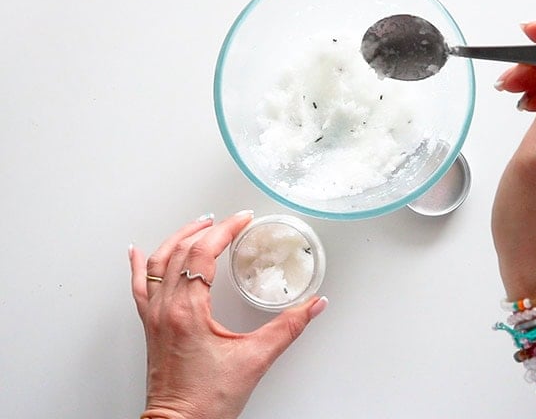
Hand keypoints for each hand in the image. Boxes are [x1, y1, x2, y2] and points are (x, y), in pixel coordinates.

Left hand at [129, 211, 327, 418]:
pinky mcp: (150, 326)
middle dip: (205, 229)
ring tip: (197, 225)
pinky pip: (138, 286)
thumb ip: (288, 328)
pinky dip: (139, 264)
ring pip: (157, 263)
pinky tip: (137, 252)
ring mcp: (153, 316)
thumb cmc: (206, 401)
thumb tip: (313, 306)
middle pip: (179, 251)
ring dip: (177, 238)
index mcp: (188, 310)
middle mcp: (165, 308)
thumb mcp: (255, 360)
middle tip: (228, 220)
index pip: (202, 253)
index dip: (224, 230)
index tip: (242, 220)